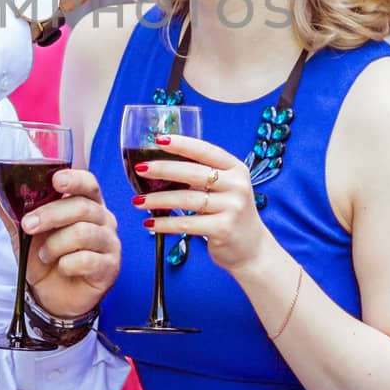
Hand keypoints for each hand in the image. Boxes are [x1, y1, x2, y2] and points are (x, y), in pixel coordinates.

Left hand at [0, 165, 120, 317]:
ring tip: (43, 255)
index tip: (56, 181)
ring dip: (55, 245)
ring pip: (84, 233)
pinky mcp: (110, 267)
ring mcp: (109, 243)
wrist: (50, 295)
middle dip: (50, 215)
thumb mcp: (20, 228)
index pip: (88, 182)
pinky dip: (67, 264)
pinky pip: (88, 260)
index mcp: (85, 203)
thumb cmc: (42, 257)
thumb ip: (5, 202)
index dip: (74, 179)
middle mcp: (102, 219)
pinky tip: (61, 268)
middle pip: (83, 207)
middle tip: (28, 226)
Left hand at [132, 134, 277, 273]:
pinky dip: (165, 224)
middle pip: (193, 173)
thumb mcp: (225, 189)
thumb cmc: (230, 214)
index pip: (206, 150)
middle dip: (163, 169)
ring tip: (137, 200)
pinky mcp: (223, 228)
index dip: (182, 144)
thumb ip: (203, 176)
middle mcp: (237, 185)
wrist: (252, 249)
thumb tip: (161, 164)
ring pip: (186, 199)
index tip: (159, 140)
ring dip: (158, 200)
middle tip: (140, 169)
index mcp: (236, 169)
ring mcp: (232, 207)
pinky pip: (187, 224)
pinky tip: (150, 222)